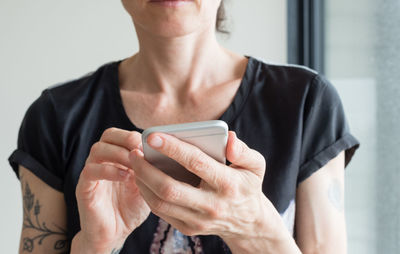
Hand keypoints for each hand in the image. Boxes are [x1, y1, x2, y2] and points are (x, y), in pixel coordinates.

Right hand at [75, 128, 149, 252]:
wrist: (115, 234)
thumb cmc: (132, 208)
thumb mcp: (146, 185)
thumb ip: (151, 169)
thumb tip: (166, 153)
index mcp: (116, 157)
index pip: (121, 134)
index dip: (135, 135)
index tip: (151, 145)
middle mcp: (102, 160)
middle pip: (108, 135)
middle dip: (126, 138)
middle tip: (141, 149)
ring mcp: (91, 172)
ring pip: (98, 149)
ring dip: (119, 153)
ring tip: (135, 164)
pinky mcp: (84, 188)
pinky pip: (90, 171)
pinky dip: (109, 170)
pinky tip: (125, 177)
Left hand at [130, 131, 276, 242]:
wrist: (248, 222)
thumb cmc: (247, 185)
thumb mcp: (255, 165)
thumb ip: (243, 150)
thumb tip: (228, 138)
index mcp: (228, 184)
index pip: (196, 163)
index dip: (173, 148)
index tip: (153, 135)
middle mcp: (212, 205)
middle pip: (170, 189)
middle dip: (146, 169)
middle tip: (134, 151)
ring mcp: (199, 221)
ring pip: (161, 203)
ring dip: (142, 181)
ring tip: (135, 162)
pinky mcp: (188, 228)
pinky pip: (161, 212)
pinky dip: (148, 194)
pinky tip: (143, 178)